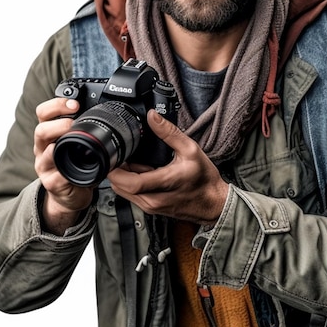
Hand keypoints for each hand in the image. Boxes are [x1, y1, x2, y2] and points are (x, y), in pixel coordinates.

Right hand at [34, 97, 93, 233]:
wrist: (70, 193)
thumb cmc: (74, 163)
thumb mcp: (77, 142)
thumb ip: (82, 127)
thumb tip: (103, 109)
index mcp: (50, 133)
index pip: (44, 112)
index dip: (56, 105)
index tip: (74, 103)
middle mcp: (43, 147)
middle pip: (40, 130)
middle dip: (57, 123)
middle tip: (72, 123)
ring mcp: (45, 166)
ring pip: (45, 152)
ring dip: (57, 146)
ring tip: (70, 142)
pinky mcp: (51, 183)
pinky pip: (56, 176)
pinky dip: (64, 171)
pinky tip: (73, 167)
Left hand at [107, 110, 228, 225]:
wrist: (213, 202)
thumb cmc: (204, 179)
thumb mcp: (190, 149)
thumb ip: (169, 132)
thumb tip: (153, 117)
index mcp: (163, 184)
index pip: (128, 182)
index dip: (115, 169)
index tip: (113, 155)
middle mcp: (153, 200)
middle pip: (120, 186)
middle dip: (117, 169)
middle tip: (123, 154)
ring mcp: (151, 207)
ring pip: (124, 192)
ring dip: (123, 177)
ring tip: (135, 163)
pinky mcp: (151, 209)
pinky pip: (132, 196)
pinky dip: (131, 183)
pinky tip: (142, 173)